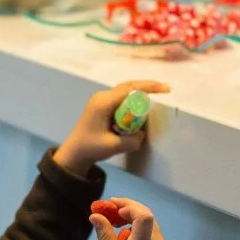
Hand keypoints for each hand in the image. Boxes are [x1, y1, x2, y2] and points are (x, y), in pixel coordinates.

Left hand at [54, 80, 169, 175]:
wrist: (73, 153)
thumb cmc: (90, 148)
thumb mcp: (114, 146)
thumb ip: (132, 140)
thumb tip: (142, 134)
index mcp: (103, 103)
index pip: (129, 89)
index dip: (148, 87)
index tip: (165, 89)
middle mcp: (102, 97)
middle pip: (128, 87)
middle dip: (147, 88)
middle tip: (165, 91)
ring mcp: (100, 100)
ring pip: (125, 92)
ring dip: (139, 96)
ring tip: (155, 99)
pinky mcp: (101, 106)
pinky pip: (120, 99)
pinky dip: (132, 102)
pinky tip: (140, 108)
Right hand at [89, 197, 166, 239]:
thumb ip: (104, 235)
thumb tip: (95, 215)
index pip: (143, 216)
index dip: (129, 207)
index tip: (113, 207)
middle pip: (147, 216)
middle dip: (129, 208)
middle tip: (111, 207)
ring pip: (150, 224)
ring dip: (134, 218)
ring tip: (114, 222)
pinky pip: (152, 234)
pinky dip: (139, 229)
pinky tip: (124, 236)